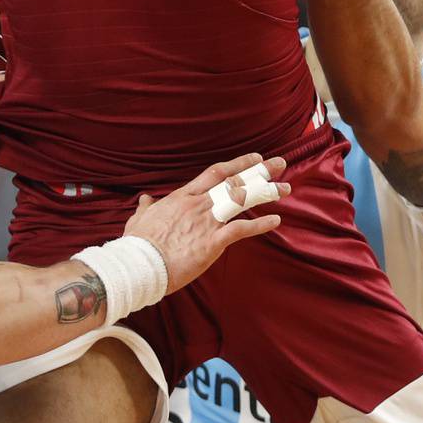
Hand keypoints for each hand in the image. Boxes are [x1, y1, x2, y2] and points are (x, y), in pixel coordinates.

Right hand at [124, 153, 289, 290]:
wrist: (139, 264)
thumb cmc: (137, 245)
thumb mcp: (139, 219)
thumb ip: (146, 208)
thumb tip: (145, 199)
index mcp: (183, 197)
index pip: (216, 173)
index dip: (238, 164)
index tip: (255, 158)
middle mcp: (198, 204)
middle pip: (235, 181)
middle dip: (259, 171)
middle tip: (280, 164)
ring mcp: (207, 221)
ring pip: (242, 199)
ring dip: (266, 193)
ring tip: (285, 188)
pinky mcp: (212, 242)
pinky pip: (242, 230)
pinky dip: (260, 224)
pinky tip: (276, 220)